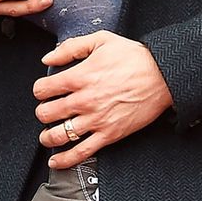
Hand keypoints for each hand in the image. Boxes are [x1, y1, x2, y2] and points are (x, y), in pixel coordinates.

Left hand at [33, 31, 173, 167]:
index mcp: (80, 76)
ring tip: (47, 134)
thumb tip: (48, 58)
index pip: (44, 89)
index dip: (39, 90)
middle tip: (46, 111)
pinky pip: (81, 153)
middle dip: (42, 112)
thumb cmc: (134, 57)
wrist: (161, 75)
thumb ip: (71, 47)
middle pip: (47, 113)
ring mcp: (96, 119)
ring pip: (59, 135)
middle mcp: (85, 100)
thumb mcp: (102, 40)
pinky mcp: (109, 134)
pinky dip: (64, 160)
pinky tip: (55, 160)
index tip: (43, 91)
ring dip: (47, 136)